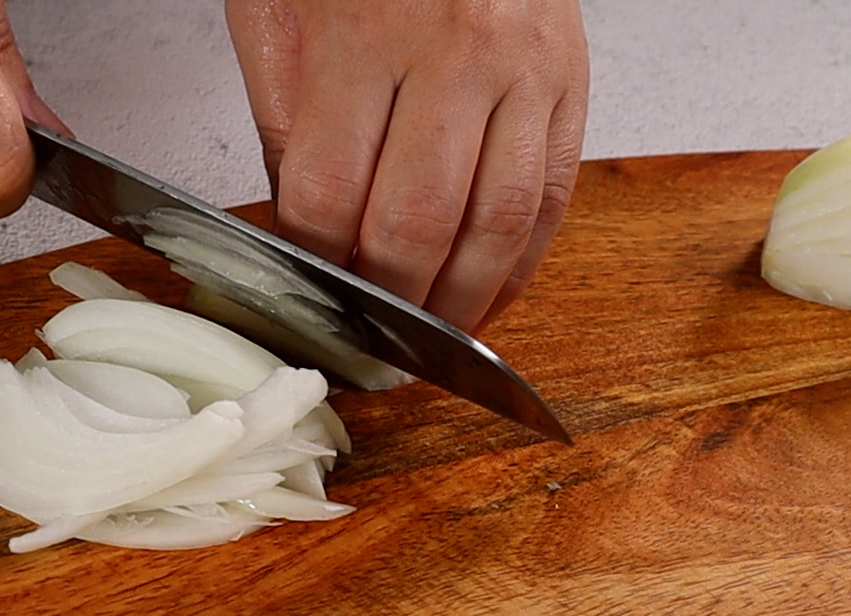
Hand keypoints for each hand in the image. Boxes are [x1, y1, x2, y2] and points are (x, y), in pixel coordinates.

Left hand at [224, 0, 587, 330]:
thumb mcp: (278, 10)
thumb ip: (284, 119)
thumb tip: (297, 232)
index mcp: (364, 34)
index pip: (325, 195)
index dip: (308, 269)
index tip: (299, 304)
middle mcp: (456, 53)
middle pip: (413, 224)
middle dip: (384, 304)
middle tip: (363, 346)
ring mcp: (526, 69)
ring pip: (496, 225)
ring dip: (459, 304)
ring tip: (427, 346)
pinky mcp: (572, 81)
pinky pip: (552, 198)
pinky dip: (521, 265)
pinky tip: (489, 300)